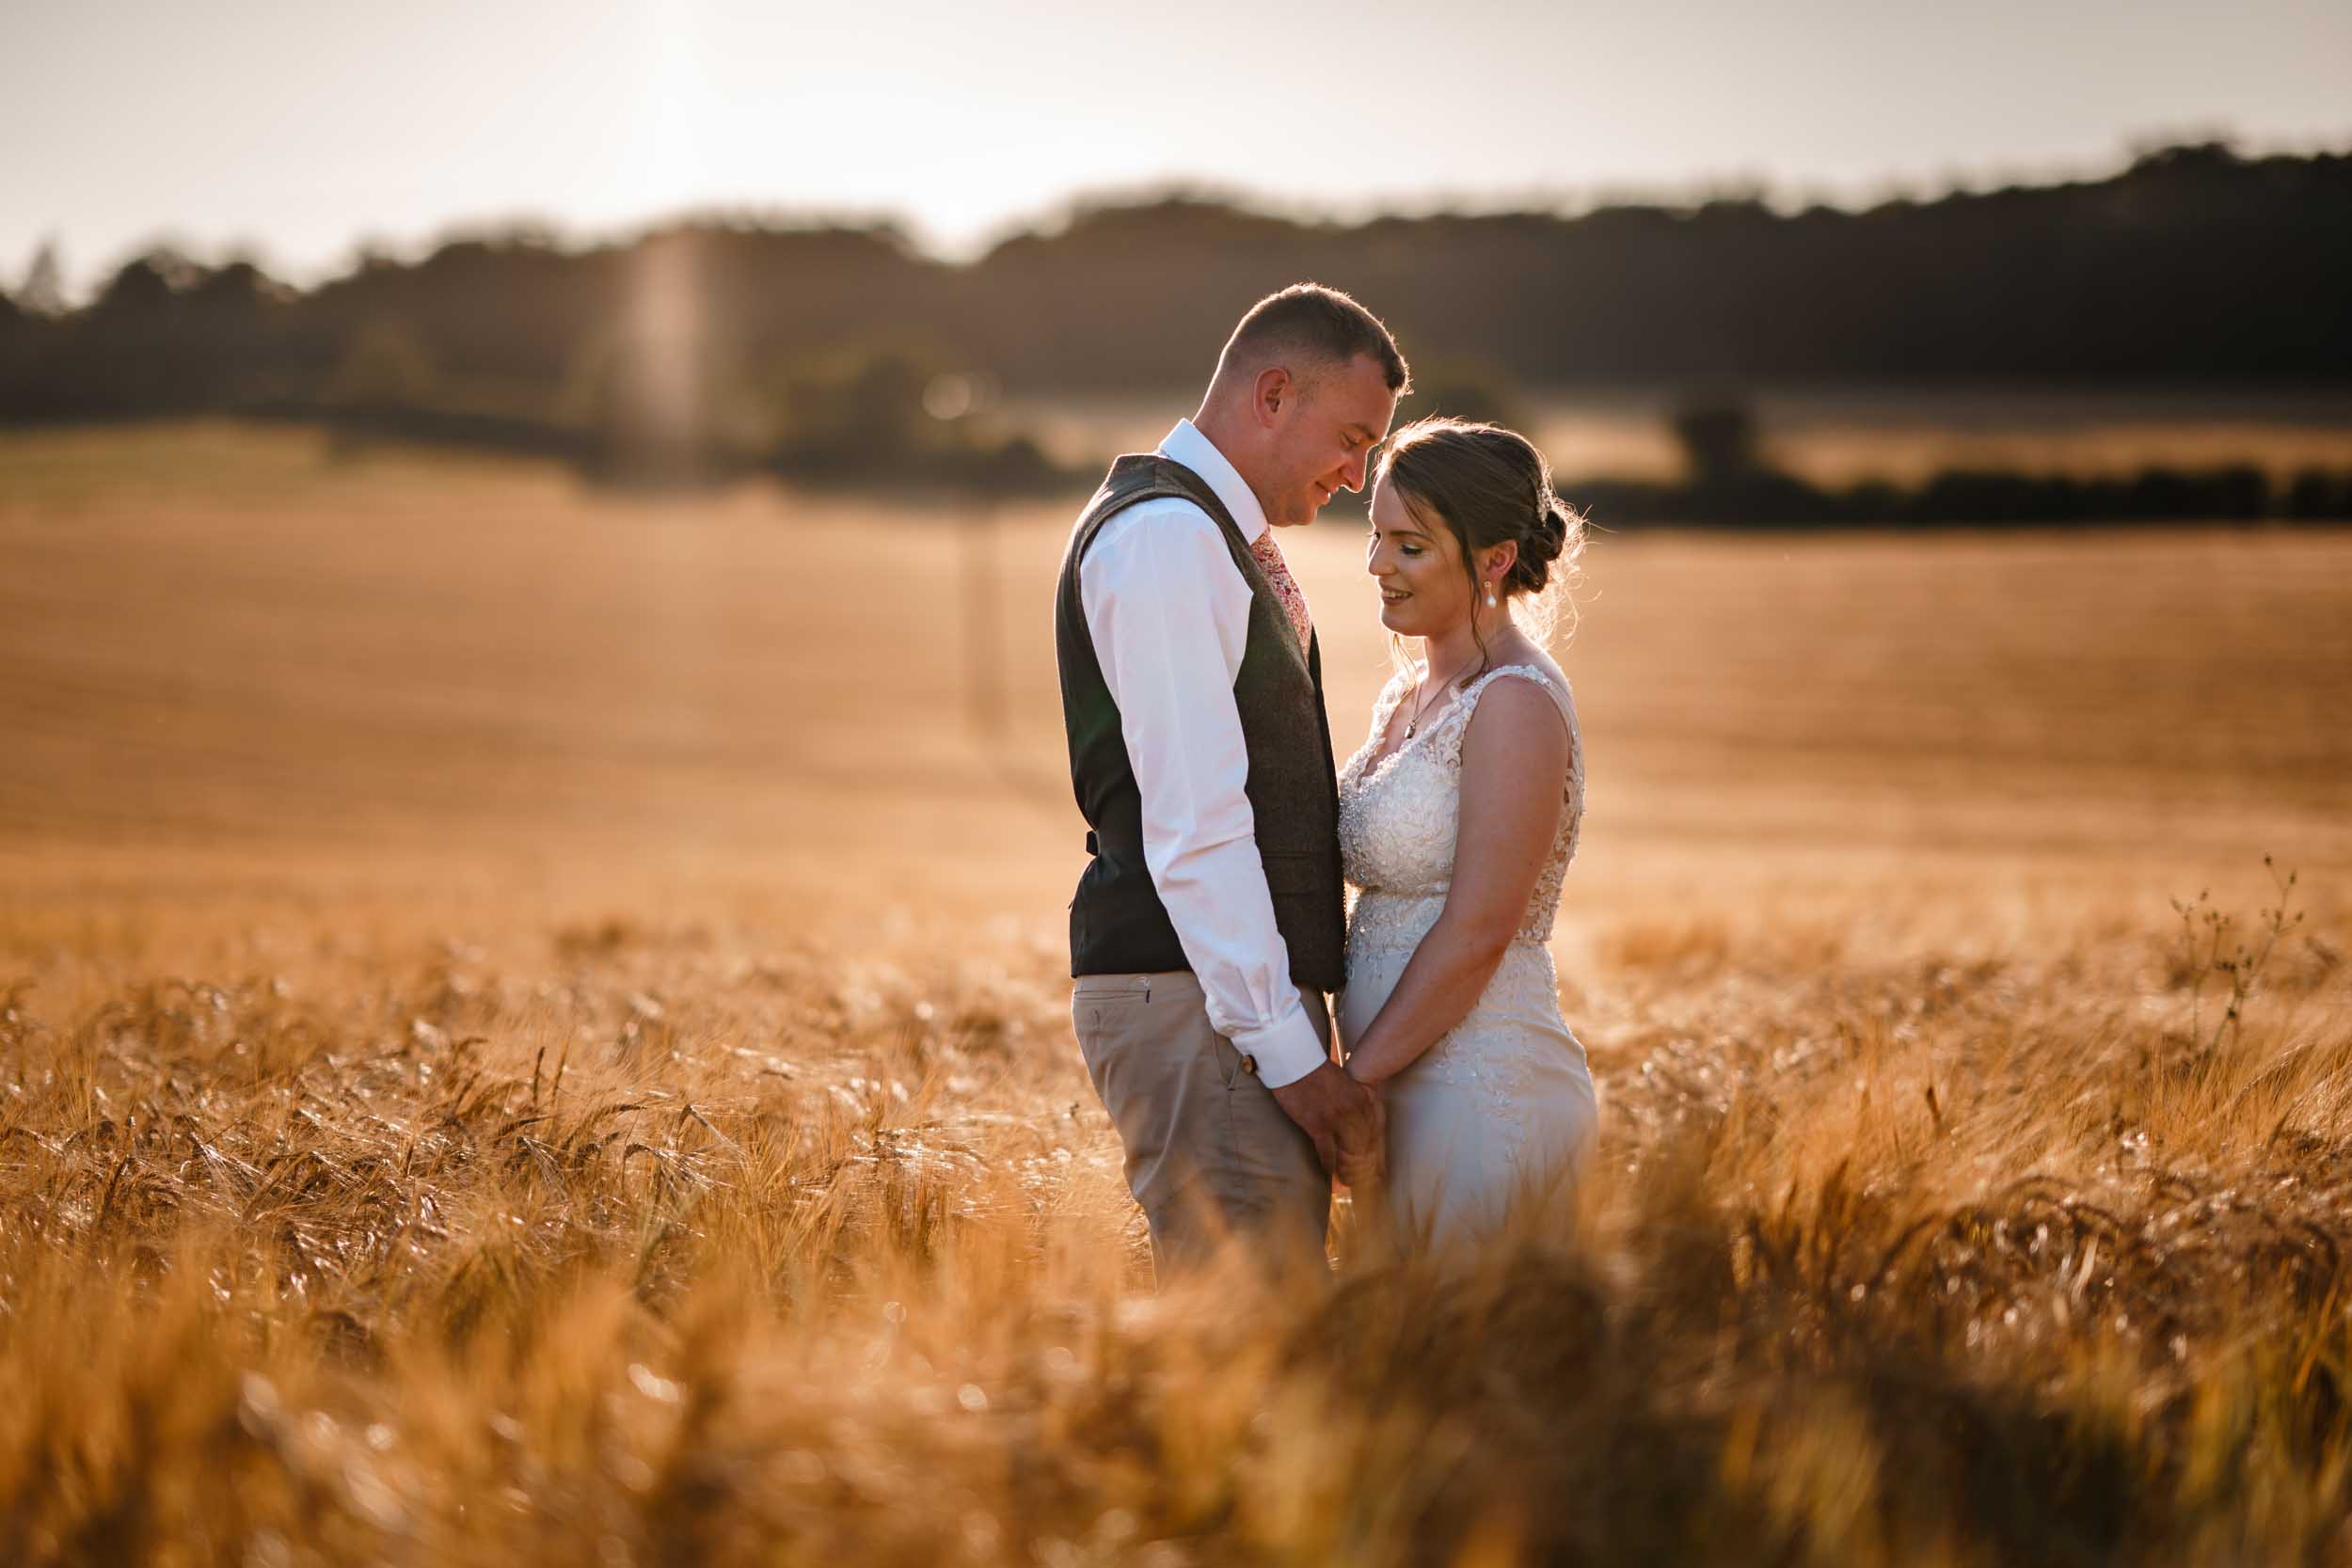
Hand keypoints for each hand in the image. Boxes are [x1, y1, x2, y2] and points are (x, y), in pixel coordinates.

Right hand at [1269, 1061, 1385, 1181]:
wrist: (1296, 1061)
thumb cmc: (1316, 1070)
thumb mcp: (1345, 1082)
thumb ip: (1356, 1098)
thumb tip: (1358, 1113)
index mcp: (1363, 1099)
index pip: (1374, 1132)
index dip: (1373, 1152)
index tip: (1372, 1165)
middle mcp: (1354, 1111)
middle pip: (1364, 1145)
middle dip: (1362, 1165)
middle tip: (1360, 1179)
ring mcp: (1337, 1119)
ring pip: (1349, 1152)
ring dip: (1347, 1169)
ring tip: (1345, 1181)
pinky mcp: (1318, 1125)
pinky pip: (1328, 1152)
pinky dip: (1328, 1165)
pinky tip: (1328, 1173)